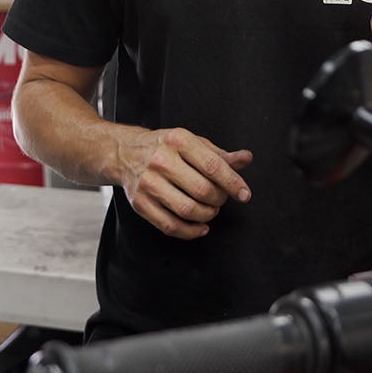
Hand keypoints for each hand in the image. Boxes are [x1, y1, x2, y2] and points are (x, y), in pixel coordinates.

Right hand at [113, 128, 252, 239]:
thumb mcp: (193, 143)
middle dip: (219, 199)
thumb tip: (245, 159)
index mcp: (178, 141)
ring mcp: (148, 183)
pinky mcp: (140, 203)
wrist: (125, 153)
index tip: (244, 194)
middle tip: (221, 198)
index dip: (233, 183)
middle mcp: (161, 161)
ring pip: (187, 210)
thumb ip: (220, 154)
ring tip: (210, 209)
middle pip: (202, 190)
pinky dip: (190, 231)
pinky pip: (170, 226)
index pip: (212, 166)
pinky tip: (200, 226)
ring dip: (207, 215)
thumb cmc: (165, 148)